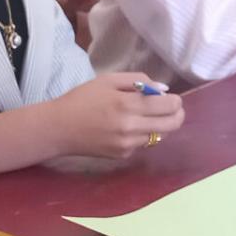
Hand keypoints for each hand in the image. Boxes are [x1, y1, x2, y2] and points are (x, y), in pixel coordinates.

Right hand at [46, 72, 184, 159]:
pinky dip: (142, 135)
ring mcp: (128, 144)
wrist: (58, 128)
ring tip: (145, 116)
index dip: (175, 101)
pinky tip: (126, 128)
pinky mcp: (123, 155)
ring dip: (160, 125)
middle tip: (170, 108)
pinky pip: (143, 143)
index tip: (170, 98)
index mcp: (128, 104)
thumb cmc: (82, 99)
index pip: (169, 105)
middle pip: (172, 124)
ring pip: (160, 135)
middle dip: (177, 114)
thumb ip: (139, 80)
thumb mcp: (108, 81)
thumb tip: (163, 90)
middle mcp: (131, 126)